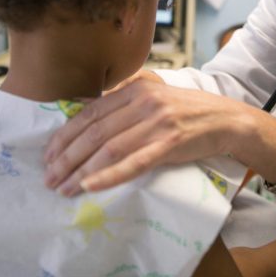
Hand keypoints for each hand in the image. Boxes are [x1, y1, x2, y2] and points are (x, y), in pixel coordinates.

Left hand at [43, 78, 250, 195]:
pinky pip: (134, 163)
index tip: (49, 154)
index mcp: (136, 89)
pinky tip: (90, 185)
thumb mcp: (154, 96)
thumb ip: (124, 101)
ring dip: (81, 171)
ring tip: (63, 187)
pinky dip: (109, 175)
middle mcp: (144, 102)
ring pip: (109, 148)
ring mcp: (157, 123)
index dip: (66, 135)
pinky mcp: (170, 144)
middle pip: (95, 132)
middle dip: (67, 156)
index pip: (91, 113)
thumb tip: (85, 114)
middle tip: (49, 176)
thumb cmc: (188, 110)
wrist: (226, 119)